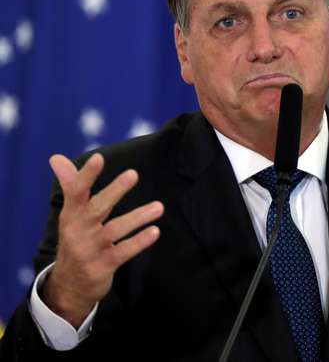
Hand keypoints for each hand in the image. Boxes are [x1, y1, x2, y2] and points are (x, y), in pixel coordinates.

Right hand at [42, 153, 163, 327]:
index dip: (86, 175)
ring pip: (114, 231)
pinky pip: (122, 252)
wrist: (69, 285)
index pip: (76, 192)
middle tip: (133, 173)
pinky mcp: (103, 266)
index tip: (99, 158)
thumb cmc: (76, 239)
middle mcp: (79, 230)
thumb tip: (56, 157)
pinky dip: (138, 242)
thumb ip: (70, 184)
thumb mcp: (70, 214)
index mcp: (72, 214)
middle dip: (114, 191)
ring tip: (159, 207)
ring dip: (137, 218)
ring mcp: (90, 249)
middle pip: (97, 208)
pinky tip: (154, 231)